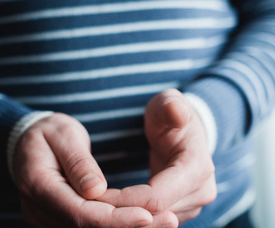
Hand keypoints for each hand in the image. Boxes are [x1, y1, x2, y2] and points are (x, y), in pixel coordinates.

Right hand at [13, 113, 153, 227]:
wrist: (29, 141)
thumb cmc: (49, 132)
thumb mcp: (63, 135)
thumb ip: (78, 163)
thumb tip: (96, 190)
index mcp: (39, 184)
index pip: (81, 213)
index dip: (116, 218)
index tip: (147, 215)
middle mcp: (40, 209)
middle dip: (129, 227)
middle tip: (168, 221)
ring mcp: (49, 216)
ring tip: (164, 222)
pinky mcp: (60, 217)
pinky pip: (90, 225)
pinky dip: (117, 223)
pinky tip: (144, 219)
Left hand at [98, 89, 216, 224]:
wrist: (184, 132)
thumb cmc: (171, 116)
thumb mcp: (168, 104)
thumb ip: (171, 107)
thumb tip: (177, 113)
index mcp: (197, 168)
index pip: (157, 197)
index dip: (123, 199)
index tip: (95, 192)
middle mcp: (201, 192)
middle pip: (155, 215)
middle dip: (120, 211)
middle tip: (88, 201)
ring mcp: (194, 204)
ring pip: (154, 223)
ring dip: (125, 216)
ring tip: (98, 202)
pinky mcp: (183, 210)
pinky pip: (155, 222)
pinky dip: (132, 216)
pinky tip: (113, 206)